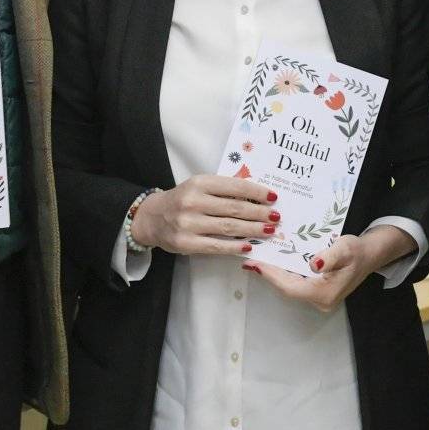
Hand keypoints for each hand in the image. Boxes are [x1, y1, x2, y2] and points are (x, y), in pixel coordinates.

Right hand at [136, 174, 277, 258]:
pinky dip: (235, 246)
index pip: (234, 186)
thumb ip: (223, 189)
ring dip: (253, 229)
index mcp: (199, 183)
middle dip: (259, 213)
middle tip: (276, 216)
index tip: (273, 197)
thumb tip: (257, 196)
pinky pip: (216, 245)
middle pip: (234, 208)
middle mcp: (193, 201)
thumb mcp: (199, 186)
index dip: (256, 192)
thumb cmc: (183, 200)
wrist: (152, 218)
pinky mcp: (186, 243)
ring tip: (269, 230)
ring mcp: (188, 223)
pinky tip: (250, 245)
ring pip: (228, 227)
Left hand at [251, 224, 416, 311]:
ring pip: (290, 286)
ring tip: (259, 259)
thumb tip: (314, 265)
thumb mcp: (344, 249)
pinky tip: (274, 262)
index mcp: (324, 294)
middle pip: (287, 288)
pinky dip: (284, 273)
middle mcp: (320, 300)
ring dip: (275, 274)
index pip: (290, 287)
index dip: (271, 276)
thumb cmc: (357, 251)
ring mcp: (318, 298)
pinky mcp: (317, 292)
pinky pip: (296, 283)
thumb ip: (329, 257)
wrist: (370, 255)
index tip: (255, 264)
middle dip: (269, 274)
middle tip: (252, 260)